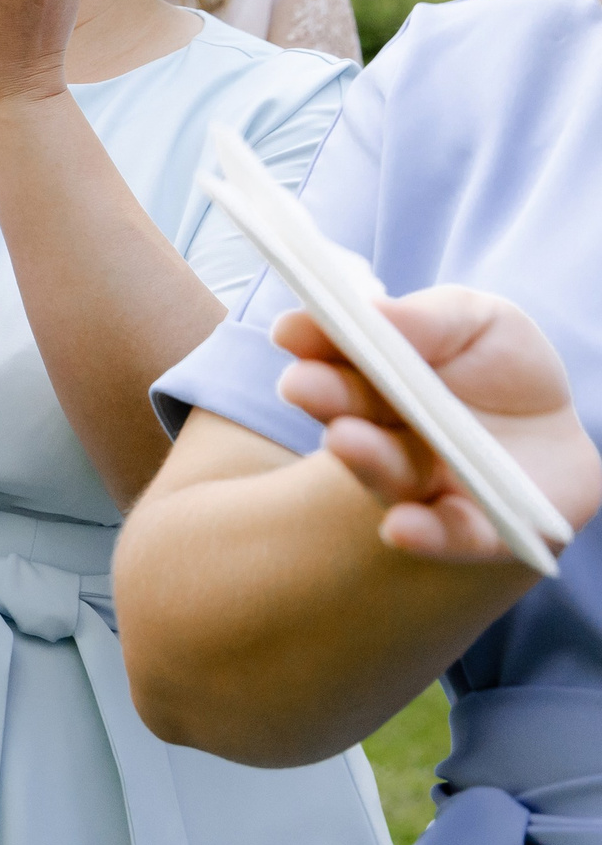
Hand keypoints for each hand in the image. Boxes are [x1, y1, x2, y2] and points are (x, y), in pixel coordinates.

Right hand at [275, 286, 600, 563]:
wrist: (557, 434)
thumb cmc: (505, 366)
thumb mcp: (478, 320)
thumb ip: (427, 317)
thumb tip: (370, 311)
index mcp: (374, 376)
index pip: (334, 355)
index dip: (310, 340)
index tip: (288, 330)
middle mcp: (384, 432)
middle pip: (350, 413)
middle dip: (324, 397)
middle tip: (299, 384)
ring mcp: (424, 482)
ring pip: (389, 473)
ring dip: (365, 459)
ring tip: (343, 440)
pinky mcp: (473, 528)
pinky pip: (447, 534)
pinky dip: (423, 533)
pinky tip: (400, 529)